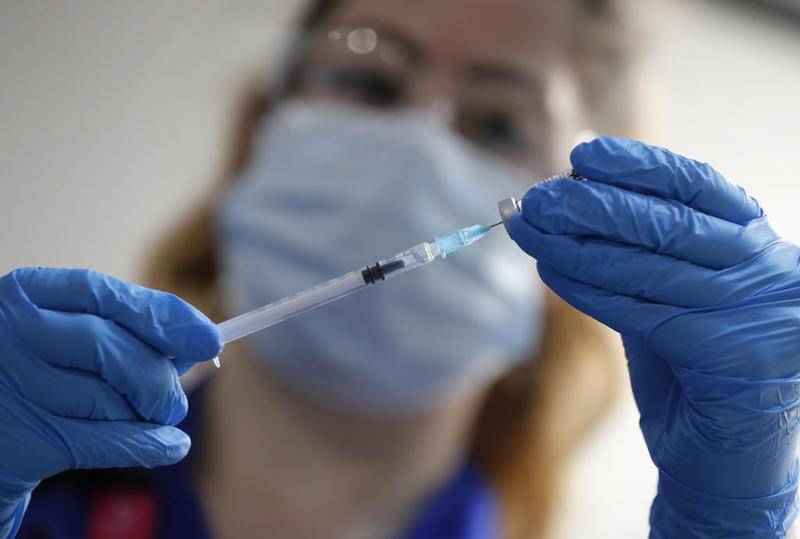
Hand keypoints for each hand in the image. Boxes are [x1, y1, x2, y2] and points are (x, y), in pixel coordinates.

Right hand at [0, 267, 221, 536]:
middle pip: (112, 349)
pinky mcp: (21, 440)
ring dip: (146, 416)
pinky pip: (107, 440)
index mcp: (29, 293)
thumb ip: (129, 333)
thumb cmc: (44, 372)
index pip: (106, 295)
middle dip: (158, 380)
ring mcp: (12, 384)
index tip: (209, 339)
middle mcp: (12, 332)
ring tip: (148, 419)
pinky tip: (172, 445)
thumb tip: (199, 342)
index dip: (164, 316)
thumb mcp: (74, 335)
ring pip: (109, 399)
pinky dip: (151, 445)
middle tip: (175, 401)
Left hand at [508, 137, 799, 536]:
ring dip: (575, 244)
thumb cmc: (695, 371)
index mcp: (760, 245)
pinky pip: (638, 310)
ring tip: (528, 228)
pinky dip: (587, 288)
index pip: (698, 186)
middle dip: (591, 205)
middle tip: (536, 197)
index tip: (582, 154)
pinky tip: (549, 269)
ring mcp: (757, 313)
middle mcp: (770, 271)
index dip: (638, 165)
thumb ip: (638, 253)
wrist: (726, 460)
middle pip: (666, 221)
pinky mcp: (730, 355)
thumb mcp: (675, 296)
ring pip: (646, 265)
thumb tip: (571, 200)